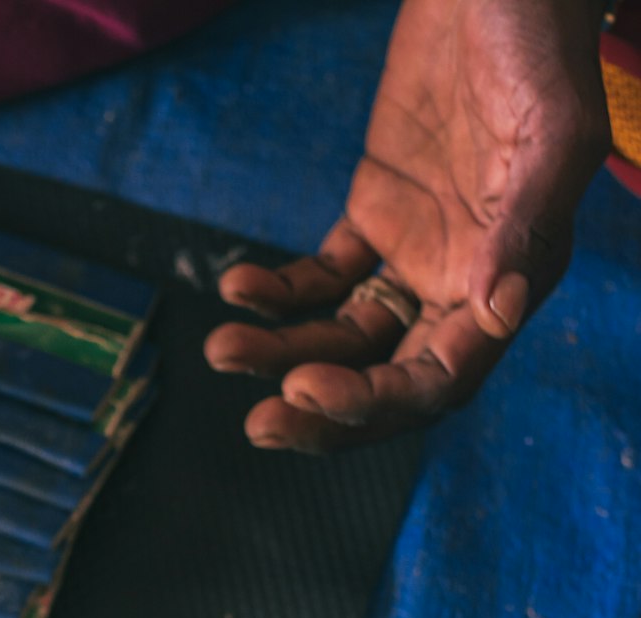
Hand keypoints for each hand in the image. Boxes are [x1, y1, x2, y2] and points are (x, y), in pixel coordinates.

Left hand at [205, 0, 610, 452]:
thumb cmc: (536, 40)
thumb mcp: (550, 130)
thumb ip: (526, 225)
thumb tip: (495, 313)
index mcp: (507, 283)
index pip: (437, 380)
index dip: (373, 401)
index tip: (306, 389)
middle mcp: (461, 286)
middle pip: (384, 380)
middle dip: (321, 410)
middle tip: (259, 423)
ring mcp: (415, 255)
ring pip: (343, 337)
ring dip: (283, 355)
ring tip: (222, 349)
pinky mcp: (376, 217)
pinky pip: (321, 278)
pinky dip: (278, 294)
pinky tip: (237, 289)